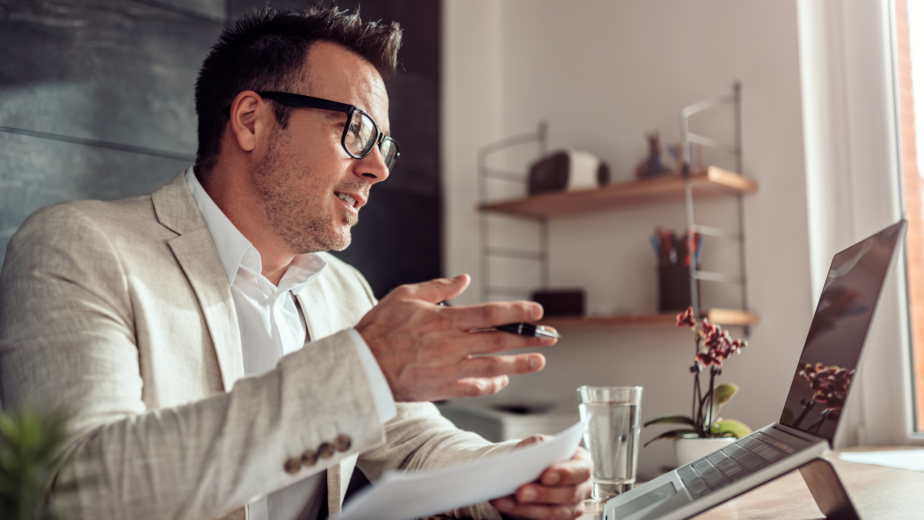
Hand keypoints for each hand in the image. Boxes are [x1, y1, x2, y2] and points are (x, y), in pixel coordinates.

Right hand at [355, 274, 556, 401]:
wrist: (361, 366)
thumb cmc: (379, 328)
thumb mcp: (406, 296)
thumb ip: (438, 288)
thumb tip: (464, 279)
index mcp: (443, 320)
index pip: (489, 314)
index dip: (516, 312)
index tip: (536, 311)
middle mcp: (450, 346)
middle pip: (499, 341)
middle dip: (528, 338)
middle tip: (551, 337)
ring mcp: (448, 369)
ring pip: (492, 366)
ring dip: (519, 364)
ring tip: (539, 361)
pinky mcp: (442, 389)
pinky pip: (474, 388)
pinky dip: (491, 384)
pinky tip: (502, 379)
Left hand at [490, 436, 591, 519]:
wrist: (527, 472)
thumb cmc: (537, 456)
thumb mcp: (537, 444)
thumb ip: (539, 444)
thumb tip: (534, 451)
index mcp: (581, 463)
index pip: (581, 470)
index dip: (564, 474)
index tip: (545, 476)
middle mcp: (581, 486)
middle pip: (569, 495)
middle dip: (542, 494)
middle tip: (520, 492)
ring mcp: (573, 506)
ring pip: (555, 513)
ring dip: (527, 508)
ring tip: (504, 501)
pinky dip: (521, 513)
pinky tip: (505, 505)